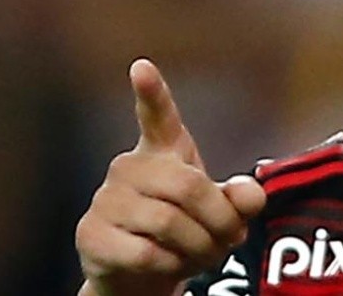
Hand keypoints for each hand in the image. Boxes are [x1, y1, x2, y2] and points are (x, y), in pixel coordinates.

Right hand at [75, 59, 266, 295]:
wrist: (140, 275)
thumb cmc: (183, 229)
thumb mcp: (218, 211)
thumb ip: (240, 199)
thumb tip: (252, 197)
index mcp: (162, 150)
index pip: (157, 115)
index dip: (151, 92)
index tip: (142, 66)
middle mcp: (128, 167)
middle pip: (188, 187)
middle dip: (220, 220)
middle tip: (231, 240)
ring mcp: (105, 200)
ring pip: (168, 222)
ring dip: (199, 247)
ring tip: (207, 255)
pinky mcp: (90, 235)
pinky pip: (145, 252)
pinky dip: (171, 265)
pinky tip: (172, 264)